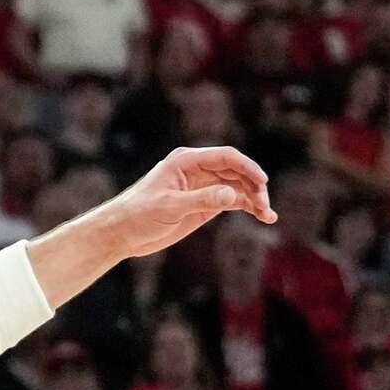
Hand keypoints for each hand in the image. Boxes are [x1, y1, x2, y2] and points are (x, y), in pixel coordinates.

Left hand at [102, 146, 276, 257]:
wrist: (123, 233)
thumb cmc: (139, 215)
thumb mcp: (170, 207)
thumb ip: (201, 200)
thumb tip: (232, 195)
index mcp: (186, 161)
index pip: (226, 157)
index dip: (247, 167)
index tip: (262, 182)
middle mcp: (198, 170)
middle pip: (236, 170)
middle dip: (254, 185)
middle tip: (263, 205)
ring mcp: (203, 186)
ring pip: (238, 186)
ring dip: (255, 197)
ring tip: (267, 215)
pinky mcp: (205, 203)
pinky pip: (233, 200)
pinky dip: (249, 206)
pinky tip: (264, 217)